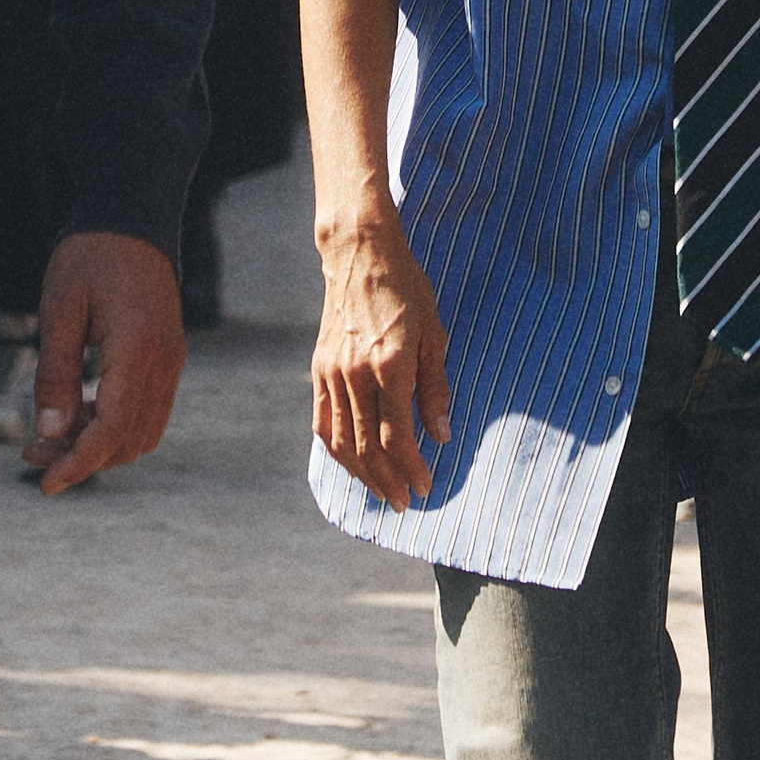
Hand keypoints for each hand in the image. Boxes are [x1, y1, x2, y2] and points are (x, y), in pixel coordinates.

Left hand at [32, 231, 186, 494]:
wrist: (132, 216)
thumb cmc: (90, 255)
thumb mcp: (60, 310)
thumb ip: (56, 373)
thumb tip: (51, 433)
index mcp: (138, 351)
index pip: (113, 430)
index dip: (79, 463)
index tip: (45, 484)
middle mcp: (165, 363)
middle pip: (130, 441)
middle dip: (84, 458)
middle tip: (32, 455)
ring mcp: (172, 362)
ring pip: (142, 432)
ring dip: (99, 445)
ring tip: (51, 435)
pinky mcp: (167, 358)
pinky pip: (147, 411)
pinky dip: (114, 426)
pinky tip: (78, 413)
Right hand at [313, 208, 450, 508]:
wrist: (360, 256)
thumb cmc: (407, 291)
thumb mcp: (434, 335)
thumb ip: (435, 388)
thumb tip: (440, 435)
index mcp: (389, 366)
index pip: (396, 436)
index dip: (411, 467)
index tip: (425, 487)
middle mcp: (355, 375)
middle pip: (366, 447)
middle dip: (386, 481)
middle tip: (403, 503)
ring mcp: (332, 374)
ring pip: (341, 441)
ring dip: (361, 474)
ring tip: (381, 492)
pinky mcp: (319, 370)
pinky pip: (324, 422)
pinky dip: (338, 450)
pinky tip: (353, 464)